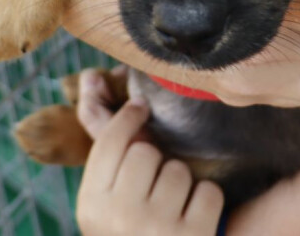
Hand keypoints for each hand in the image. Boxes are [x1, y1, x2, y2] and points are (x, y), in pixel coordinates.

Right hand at [75, 70, 224, 235]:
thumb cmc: (128, 233)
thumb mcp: (103, 203)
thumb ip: (105, 151)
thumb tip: (91, 78)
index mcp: (91, 206)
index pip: (110, 141)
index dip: (128, 117)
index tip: (140, 108)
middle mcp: (119, 216)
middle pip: (144, 151)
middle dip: (153, 164)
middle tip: (152, 187)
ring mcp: (157, 228)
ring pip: (178, 170)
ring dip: (180, 185)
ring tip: (172, 210)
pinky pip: (208, 192)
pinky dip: (205, 204)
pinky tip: (192, 222)